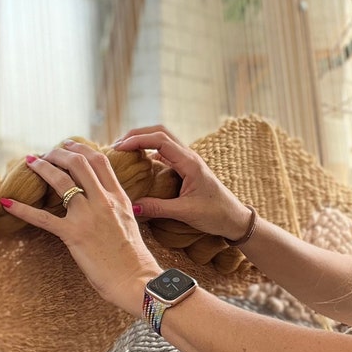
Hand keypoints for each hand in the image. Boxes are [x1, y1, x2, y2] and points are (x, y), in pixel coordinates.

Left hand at [1, 142, 160, 315]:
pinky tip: (6, 202)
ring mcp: (88, 216)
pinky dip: (22, 209)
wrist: (135, 279)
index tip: (68, 145)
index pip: (99, 161)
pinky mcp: (73, 235)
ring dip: (43, 167)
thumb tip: (105, 199)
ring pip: (61, 181)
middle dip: (58, 153)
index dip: (81, 148)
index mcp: (118, 197)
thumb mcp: (128, 221)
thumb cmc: (133, 257)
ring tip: (30, 162)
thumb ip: (116, 206)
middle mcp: (104, 201)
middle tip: (45, 153)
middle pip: (79, 163)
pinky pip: (42, 218)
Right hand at [113, 126, 252, 241]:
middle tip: (116, 146)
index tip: (118, 148)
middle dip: (137, 134)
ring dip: (143, 140)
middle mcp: (189, 156)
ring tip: (123, 151)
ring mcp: (187, 161)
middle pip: (159, 132)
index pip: (159, 140)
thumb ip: (158, 208)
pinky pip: (165, 153)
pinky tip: (137, 162)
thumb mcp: (186, 212)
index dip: (137, 140)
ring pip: (162, 140)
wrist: (235, 218)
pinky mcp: (186, 168)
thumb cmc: (216, 214)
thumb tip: (132, 206)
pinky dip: (149, 151)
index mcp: (190, 162)